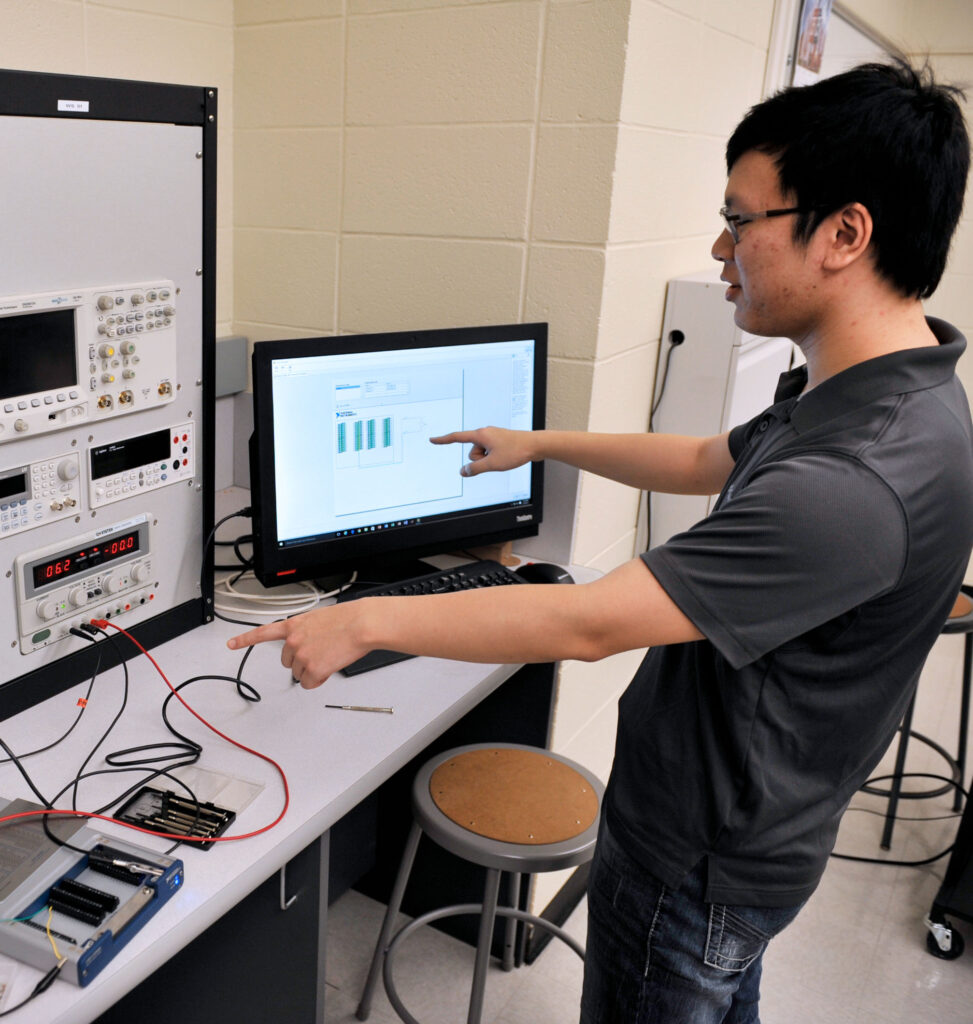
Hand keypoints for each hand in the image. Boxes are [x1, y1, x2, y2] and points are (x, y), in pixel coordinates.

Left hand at [227, 604, 366, 688]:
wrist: (361, 625)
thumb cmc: (348, 619)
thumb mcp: (320, 618)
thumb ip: (307, 630)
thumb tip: (310, 645)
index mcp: (294, 625)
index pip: (263, 633)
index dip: (245, 640)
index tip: (231, 644)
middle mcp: (293, 641)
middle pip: (287, 662)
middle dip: (301, 661)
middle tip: (321, 653)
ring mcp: (301, 656)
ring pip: (299, 674)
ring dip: (312, 670)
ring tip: (330, 656)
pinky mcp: (312, 670)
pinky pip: (309, 683)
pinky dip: (318, 680)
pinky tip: (330, 668)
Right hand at [429, 426, 534, 476]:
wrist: (536, 445)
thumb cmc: (516, 451)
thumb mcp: (493, 464)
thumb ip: (475, 469)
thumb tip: (464, 471)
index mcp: (481, 435)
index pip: (457, 438)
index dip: (443, 440)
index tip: (433, 439)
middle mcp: (485, 433)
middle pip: (472, 453)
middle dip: (480, 460)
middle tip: (497, 459)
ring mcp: (493, 437)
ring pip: (482, 454)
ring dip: (489, 460)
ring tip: (504, 457)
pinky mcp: (500, 441)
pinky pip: (490, 453)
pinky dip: (495, 458)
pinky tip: (507, 456)